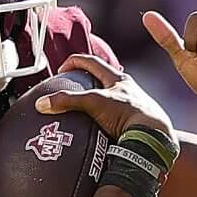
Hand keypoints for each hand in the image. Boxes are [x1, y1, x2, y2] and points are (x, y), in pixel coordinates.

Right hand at [38, 51, 176, 146]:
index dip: (73, 62)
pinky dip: (100, 120)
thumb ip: (68, 101)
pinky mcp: (131, 121)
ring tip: (80, 112)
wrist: (153, 136)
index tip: (61, 70)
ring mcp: (130, 105)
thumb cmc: (129, 114)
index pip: (90, 61)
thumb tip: (42, 104)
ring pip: (107, 98)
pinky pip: (112, 117)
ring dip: (93, 102)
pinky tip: (94, 130)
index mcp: (117, 78)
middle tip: (70, 89)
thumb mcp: (94, 103)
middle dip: (84, 81)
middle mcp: (125, 89)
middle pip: (100, 78)